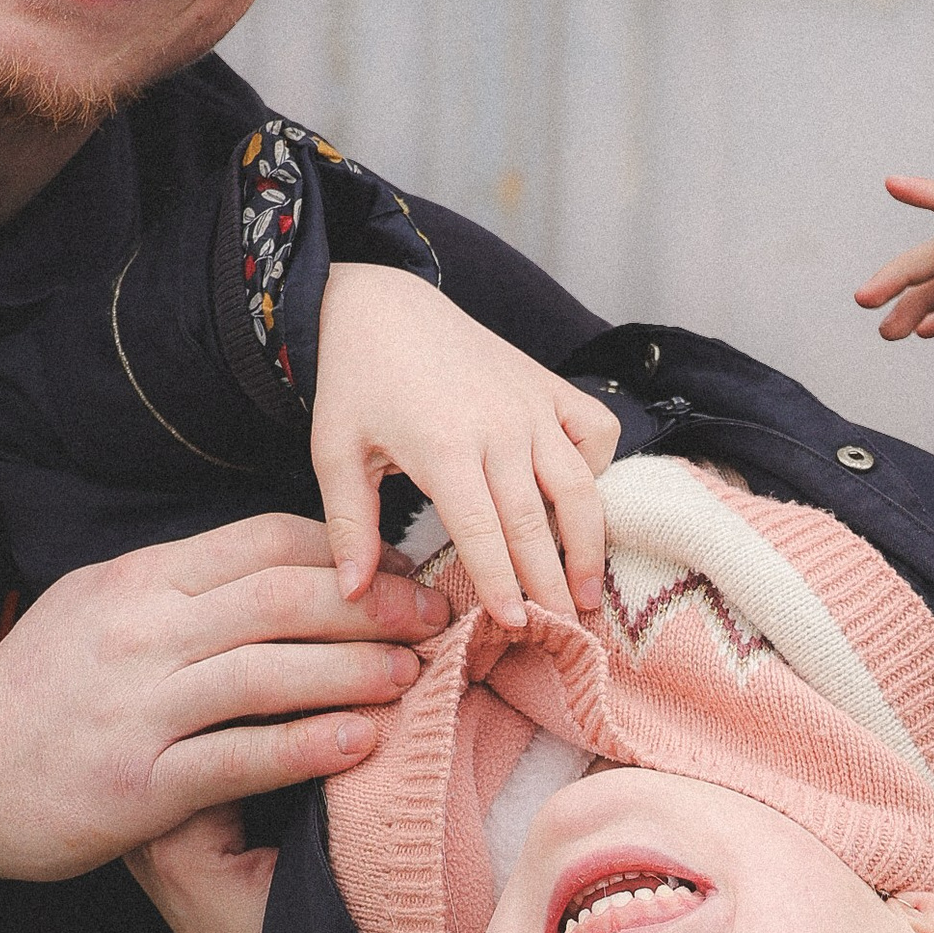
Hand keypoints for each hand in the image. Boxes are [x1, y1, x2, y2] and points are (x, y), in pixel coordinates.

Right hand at [0, 511, 448, 887]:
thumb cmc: (40, 693)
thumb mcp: (97, 609)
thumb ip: (179, 586)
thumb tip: (276, 564)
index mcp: (137, 581)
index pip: (261, 542)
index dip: (344, 551)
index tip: (400, 570)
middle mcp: (139, 633)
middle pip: (281, 597)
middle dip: (373, 605)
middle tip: (436, 619)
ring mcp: (139, 709)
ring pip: (270, 673)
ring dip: (357, 671)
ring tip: (417, 676)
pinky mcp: (140, 784)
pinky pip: (241, 758)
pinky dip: (309, 748)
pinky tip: (364, 743)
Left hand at [310, 265, 621, 625]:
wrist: (382, 302)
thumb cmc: (355, 381)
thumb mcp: (335, 451)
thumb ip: (348, 525)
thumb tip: (354, 594)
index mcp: (444, 445)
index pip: (484, 531)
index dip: (502, 583)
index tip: (516, 626)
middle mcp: (499, 425)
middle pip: (536, 520)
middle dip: (553, 580)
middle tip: (566, 630)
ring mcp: (531, 404)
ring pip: (578, 483)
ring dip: (589, 542)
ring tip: (589, 592)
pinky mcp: (549, 385)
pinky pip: (594, 429)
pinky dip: (598, 467)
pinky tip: (581, 501)